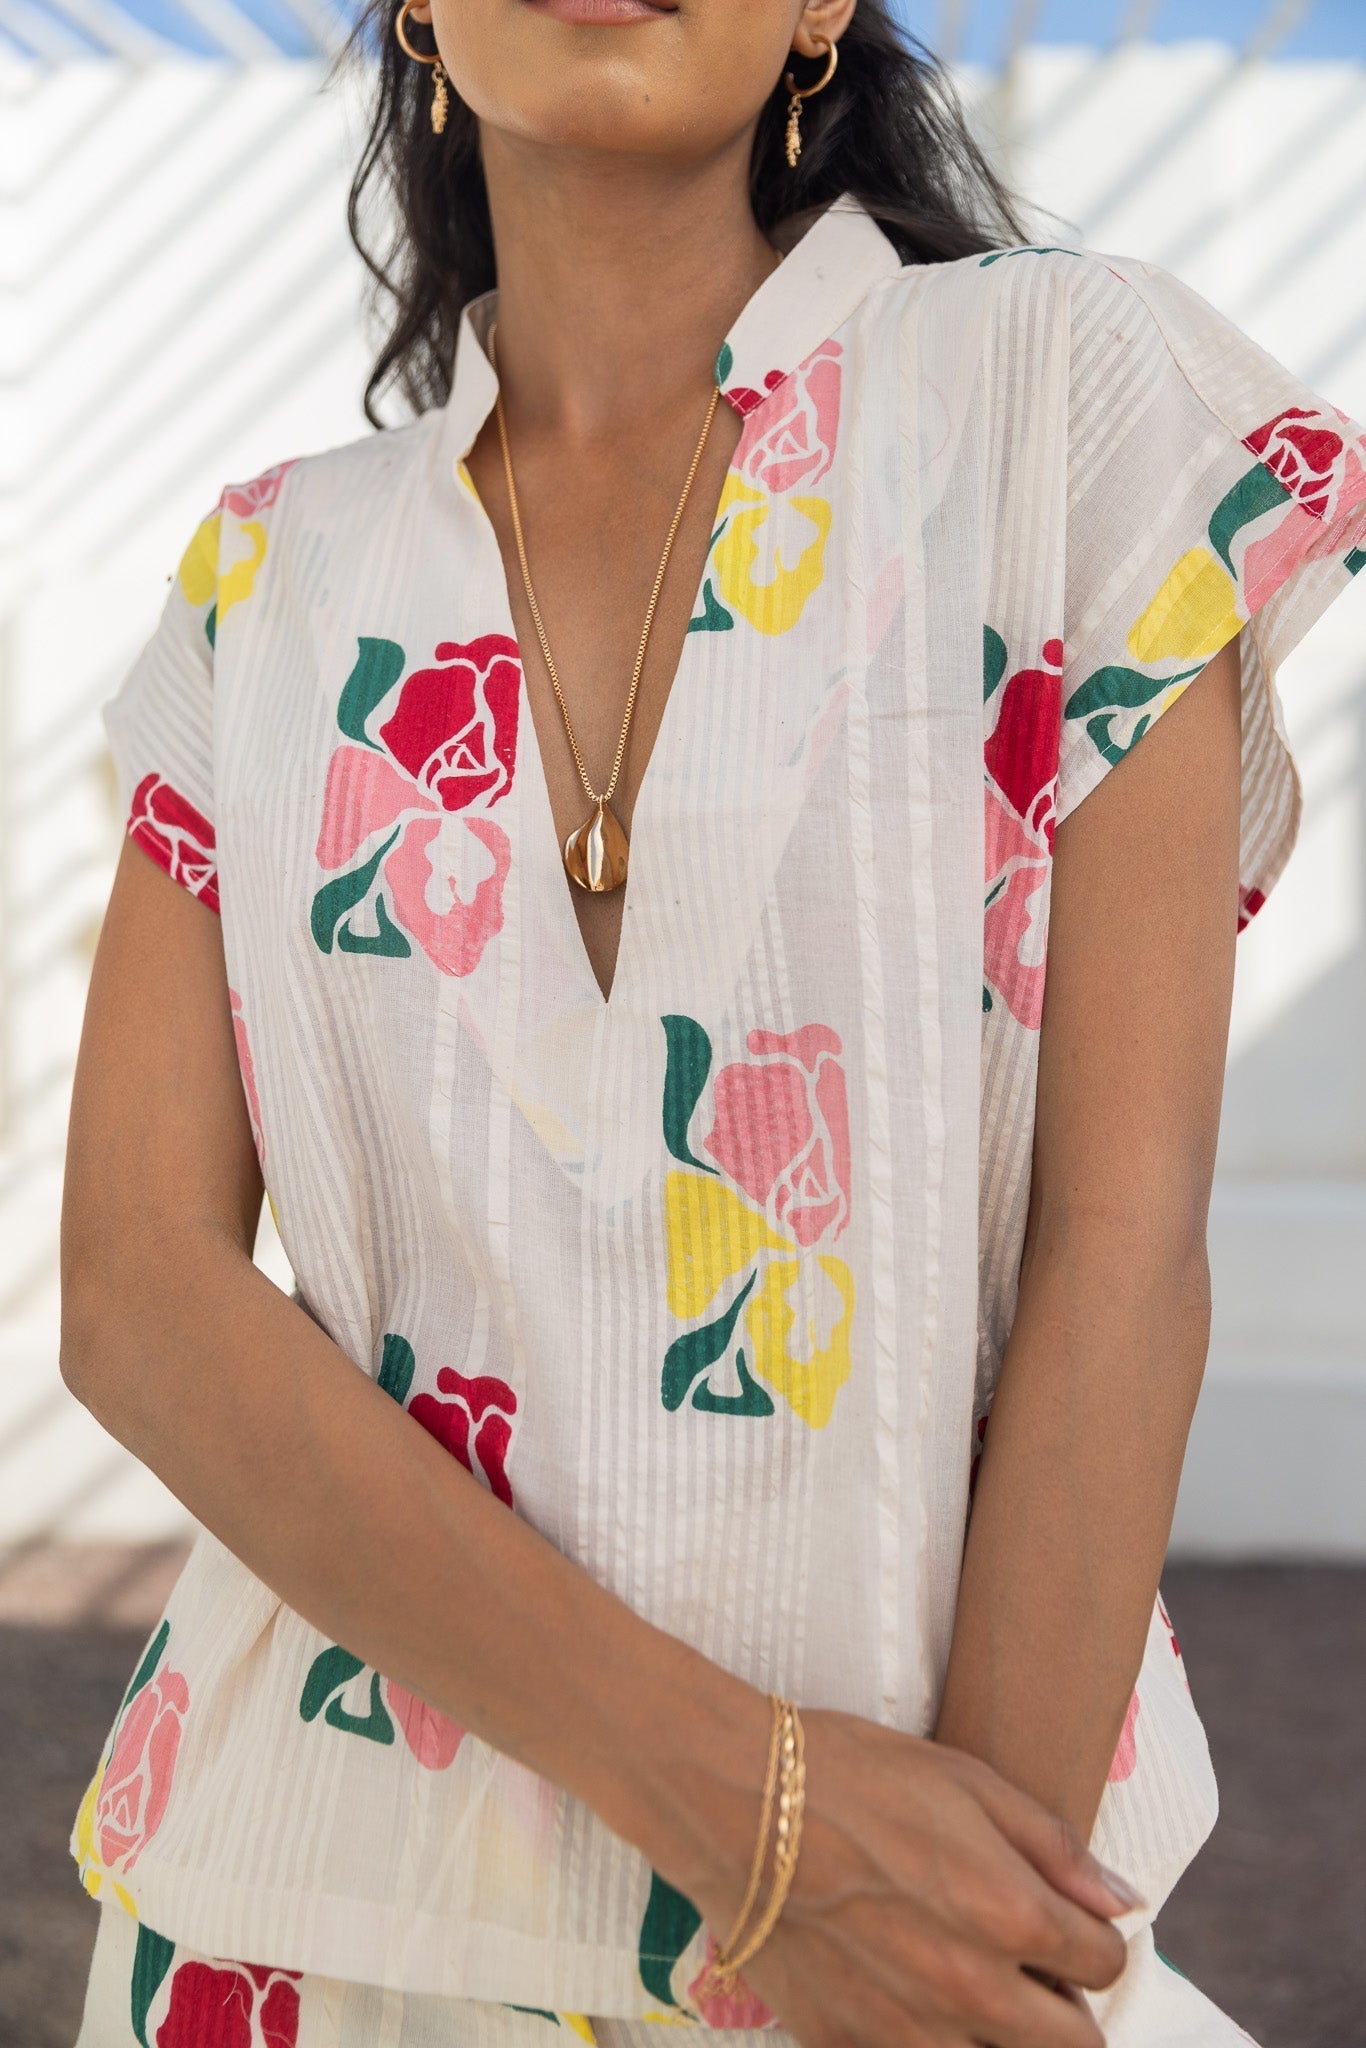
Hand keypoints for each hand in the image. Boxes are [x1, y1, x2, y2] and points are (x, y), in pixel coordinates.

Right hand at [684, 1706, 1131, 2047]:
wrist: (734, 1801)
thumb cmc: (851, 1773)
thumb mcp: (966, 1779)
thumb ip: (1054, 1847)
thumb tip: (1121, 1903)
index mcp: (1009, 1916)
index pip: (1104, 1967)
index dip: (1094, 1941)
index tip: (1070, 1924)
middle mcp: (970, 1992)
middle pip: (1073, 2047)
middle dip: (1066, 2007)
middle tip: (1033, 1968)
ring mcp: (906, 2033)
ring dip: (1002, 2035)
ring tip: (971, 1985)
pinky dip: (927, 2042)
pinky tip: (906, 1996)